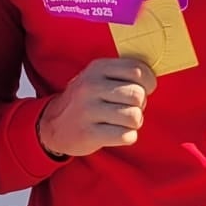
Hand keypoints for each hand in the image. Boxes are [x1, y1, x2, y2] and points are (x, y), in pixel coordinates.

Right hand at [37, 58, 157, 158]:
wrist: (52, 124)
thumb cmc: (86, 100)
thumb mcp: (98, 78)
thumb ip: (123, 74)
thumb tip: (152, 80)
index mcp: (97, 68)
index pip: (137, 70)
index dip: (148, 82)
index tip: (144, 89)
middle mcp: (91, 86)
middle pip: (138, 95)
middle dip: (140, 105)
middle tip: (127, 108)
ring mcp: (87, 110)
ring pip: (134, 117)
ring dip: (133, 123)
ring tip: (120, 122)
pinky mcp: (88, 134)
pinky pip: (126, 136)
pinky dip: (127, 137)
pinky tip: (114, 133)